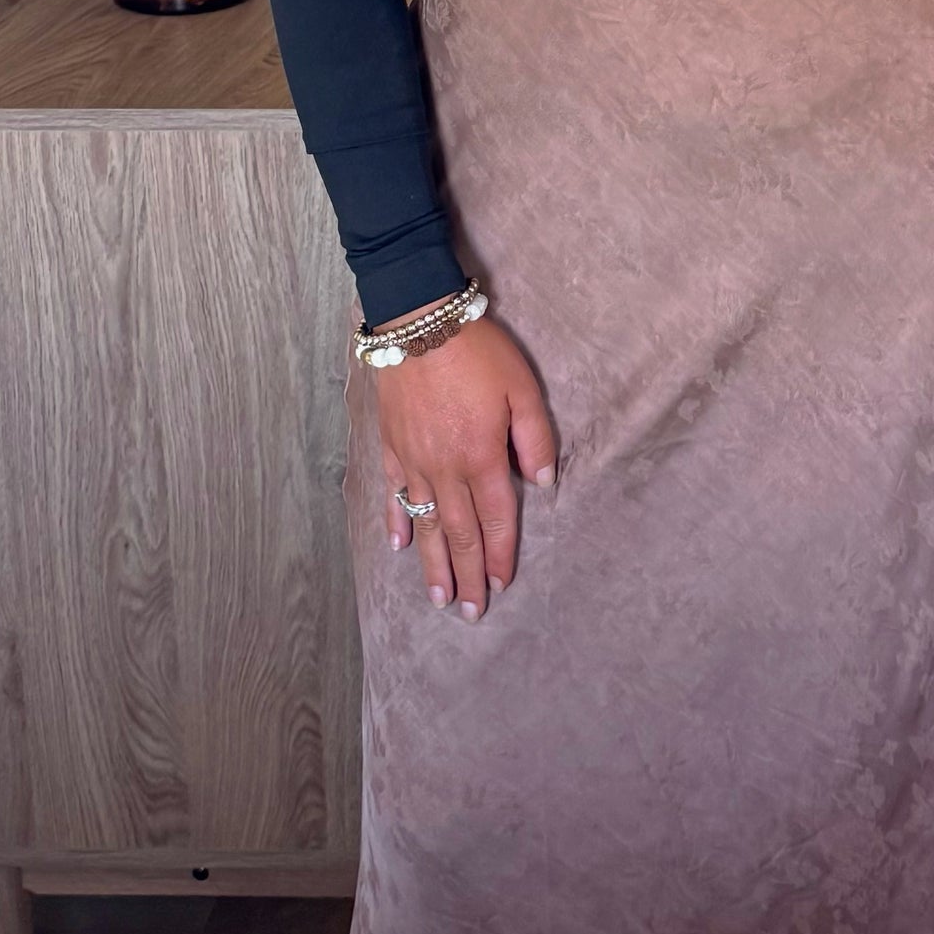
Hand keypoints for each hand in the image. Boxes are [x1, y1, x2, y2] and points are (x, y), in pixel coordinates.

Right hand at [374, 314, 556, 620]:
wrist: (418, 320)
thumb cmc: (478, 352)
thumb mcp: (523, 388)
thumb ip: (536, 440)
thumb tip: (543, 485)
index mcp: (482, 457)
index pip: (495, 519)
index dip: (501, 554)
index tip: (502, 585)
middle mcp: (445, 468)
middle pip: (458, 533)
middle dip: (468, 575)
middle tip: (471, 613)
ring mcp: (413, 459)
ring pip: (425, 523)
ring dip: (432, 564)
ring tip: (439, 598)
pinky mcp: (390, 445)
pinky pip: (394, 493)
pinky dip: (397, 521)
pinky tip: (398, 546)